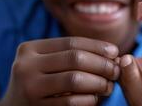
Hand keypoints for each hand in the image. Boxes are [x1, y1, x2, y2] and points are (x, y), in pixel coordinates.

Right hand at [0, 37, 119, 105]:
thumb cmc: (40, 82)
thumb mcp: (47, 63)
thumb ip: (72, 55)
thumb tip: (112, 53)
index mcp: (30, 49)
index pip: (71, 42)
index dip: (97, 46)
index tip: (115, 52)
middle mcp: (25, 65)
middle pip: (75, 58)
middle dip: (102, 64)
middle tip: (116, 71)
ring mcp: (29, 87)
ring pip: (75, 79)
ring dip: (98, 82)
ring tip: (109, 86)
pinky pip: (71, 102)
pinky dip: (89, 99)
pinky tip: (95, 99)